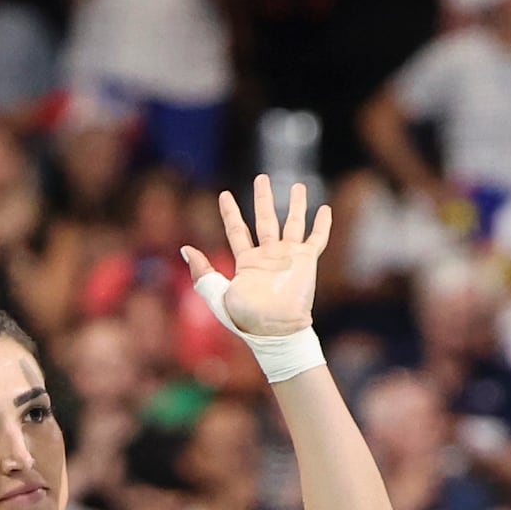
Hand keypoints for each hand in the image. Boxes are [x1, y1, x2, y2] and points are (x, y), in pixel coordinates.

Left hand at [177, 173, 330, 341]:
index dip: (230, 212)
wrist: (276, 331)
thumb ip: (203, 273)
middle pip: (265, 219)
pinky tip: (325, 209)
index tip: (224, 195)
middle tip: (261, 178)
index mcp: (246, 262)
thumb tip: (185, 249)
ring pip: (292, 223)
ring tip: (298, 186)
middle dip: (263, 198)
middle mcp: (268, 256)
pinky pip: (316, 239)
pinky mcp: (306, 261)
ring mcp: (288, 257)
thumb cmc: (246, 319)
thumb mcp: (218, 295)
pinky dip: (322, 224)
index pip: (237, 230)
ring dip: (296, 205)